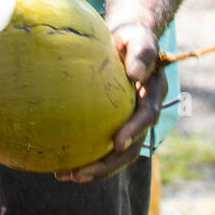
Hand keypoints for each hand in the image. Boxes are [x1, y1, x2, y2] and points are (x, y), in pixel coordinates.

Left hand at [54, 22, 166, 183]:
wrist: (126, 42)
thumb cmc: (131, 38)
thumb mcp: (139, 39)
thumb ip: (141, 53)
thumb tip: (135, 74)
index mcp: (153, 94)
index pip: (146, 117)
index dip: (133, 132)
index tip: (116, 142)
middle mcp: (143, 114)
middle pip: (130, 148)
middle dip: (107, 165)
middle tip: (81, 174)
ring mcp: (129, 123)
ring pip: (115, 155)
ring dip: (94, 170)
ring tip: (65, 176)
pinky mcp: (113, 125)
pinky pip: (101, 146)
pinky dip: (85, 158)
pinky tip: (60, 165)